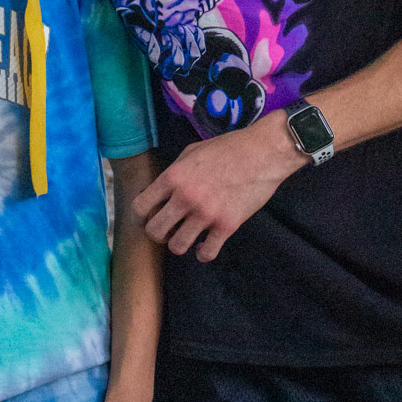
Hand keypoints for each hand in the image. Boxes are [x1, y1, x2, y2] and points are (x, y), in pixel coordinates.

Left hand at [132, 116, 304, 262]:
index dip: (139, 216)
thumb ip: (175, 172)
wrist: (262, 153)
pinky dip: (202, 253)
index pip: (140, 206)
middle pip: (155, 231)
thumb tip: (162, 190)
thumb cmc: (227, 147)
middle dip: (157, 233)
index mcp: (173, 176)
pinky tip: (204, 245)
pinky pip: (206, 253)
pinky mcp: (226, 226)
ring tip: (186, 236)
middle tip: (167, 229)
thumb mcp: (192, 151)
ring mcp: (206, 214)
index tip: (145, 218)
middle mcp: (185, 197)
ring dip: (179, 244)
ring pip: (177, 247)